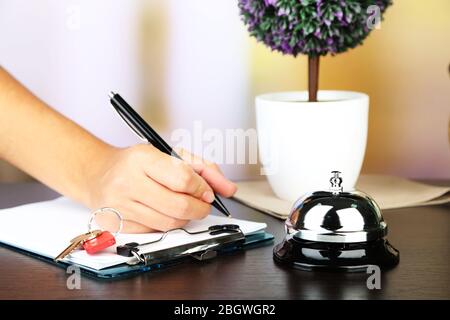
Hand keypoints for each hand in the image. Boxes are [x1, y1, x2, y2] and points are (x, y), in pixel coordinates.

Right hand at [86, 144, 236, 232]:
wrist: (97, 173)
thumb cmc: (137, 163)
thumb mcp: (170, 155)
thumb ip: (204, 169)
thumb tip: (229, 189)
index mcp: (142, 159)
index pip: (183, 179)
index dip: (202, 188)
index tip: (207, 191)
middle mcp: (128, 182)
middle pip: (179, 206)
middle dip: (200, 208)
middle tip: (202, 204)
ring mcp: (120, 206)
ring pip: (169, 223)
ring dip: (185, 218)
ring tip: (184, 206)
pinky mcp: (115, 224)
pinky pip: (154, 232)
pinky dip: (166, 224)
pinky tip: (162, 212)